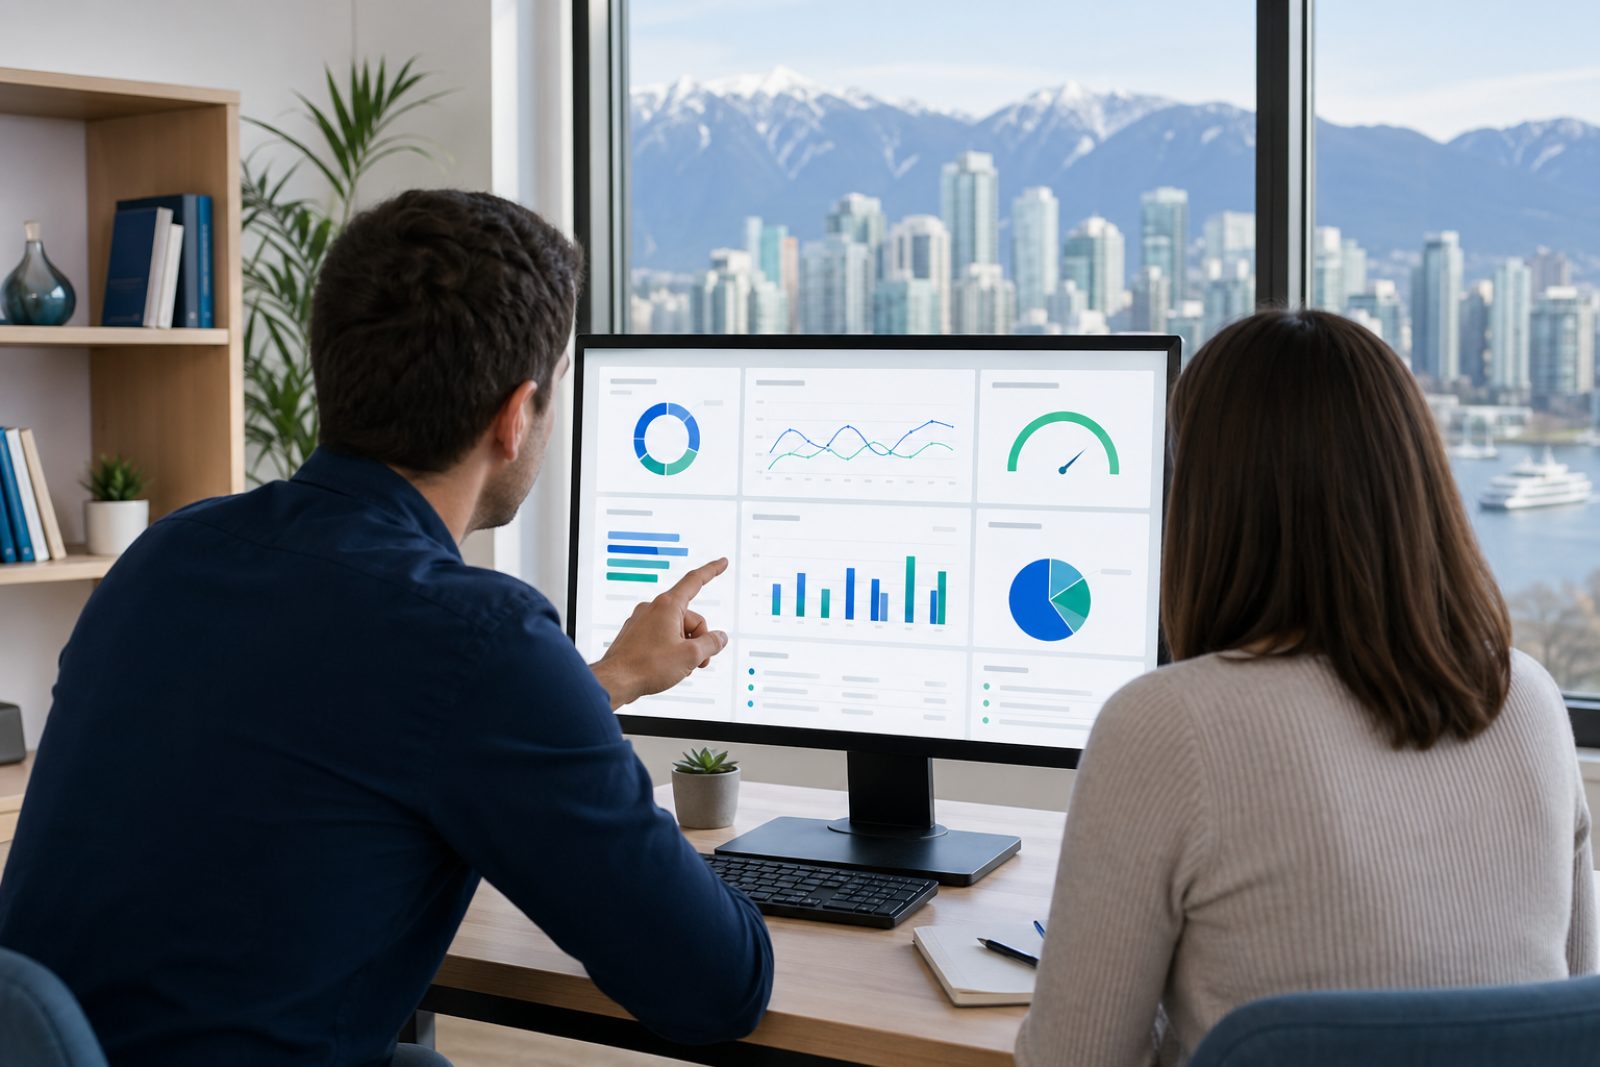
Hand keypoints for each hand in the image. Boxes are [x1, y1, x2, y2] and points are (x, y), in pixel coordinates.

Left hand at [590, 558, 730, 709]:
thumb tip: (721, 637)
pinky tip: (665, 666)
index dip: (712, 571)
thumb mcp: (690, 656)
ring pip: (676, 630)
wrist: (615, 681)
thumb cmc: (649, 666)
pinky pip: (661, 636)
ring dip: (685, 647)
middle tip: (699, 662)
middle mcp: (653, 608)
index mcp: (667, 605)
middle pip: (690, 619)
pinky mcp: (635, 634)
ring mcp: (642, 621)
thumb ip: (711, 643)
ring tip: (679, 668)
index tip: (723, 562)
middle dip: (699, 640)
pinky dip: (670, 649)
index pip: (694, 581)